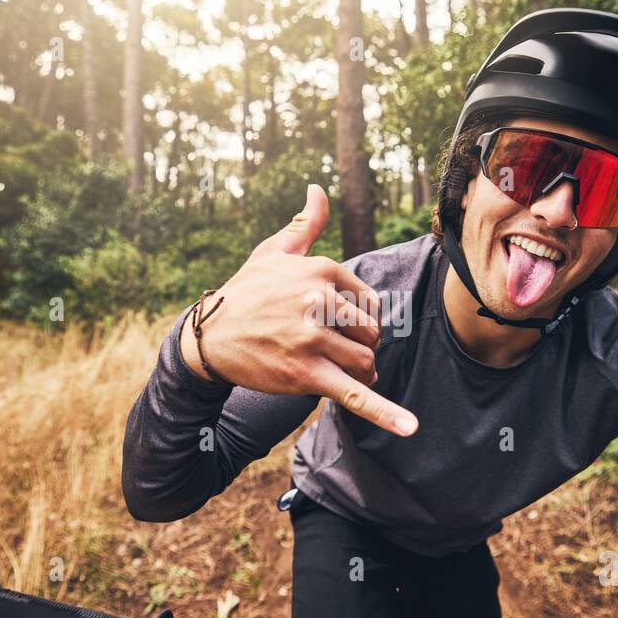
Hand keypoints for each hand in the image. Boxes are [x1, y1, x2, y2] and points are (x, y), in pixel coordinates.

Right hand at [180, 183, 418, 436]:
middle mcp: (320, 301)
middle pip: (370, 333)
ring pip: (364, 361)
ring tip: (337, 373)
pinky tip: (408, 428)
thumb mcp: (274, 252)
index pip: (368, 302)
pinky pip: (353, 394)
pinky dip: (385, 413)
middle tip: (335, 353)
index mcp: (321, 270)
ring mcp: (314, 338)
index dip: (357, 321)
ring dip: (357, 373)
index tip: (337, 329)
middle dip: (360, 348)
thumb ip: (306, 224)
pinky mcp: (307, 373)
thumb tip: (319, 189)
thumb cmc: (245, 292)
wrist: (209, 337)